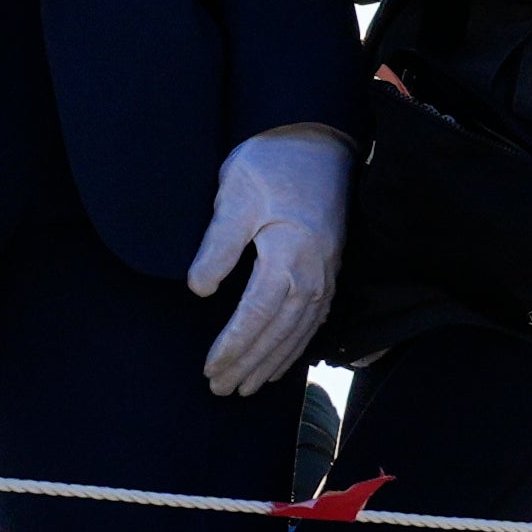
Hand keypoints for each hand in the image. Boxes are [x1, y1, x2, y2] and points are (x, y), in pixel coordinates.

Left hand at [187, 124, 348, 397]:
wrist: (322, 142)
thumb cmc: (274, 163)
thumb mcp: (236, 194)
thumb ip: (218, 245)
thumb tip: (200, 290)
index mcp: (288, 257)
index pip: (255, 317)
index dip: (232, 347)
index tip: (209, 368)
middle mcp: (313, 275)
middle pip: (277, 334)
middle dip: (247, 365)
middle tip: (219, 389)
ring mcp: (326, 276)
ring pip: (297, 334)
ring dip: (270, 363)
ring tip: (245, 386)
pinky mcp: (331, 272)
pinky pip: (314, 322)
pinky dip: (295, 347)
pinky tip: (279, 361)